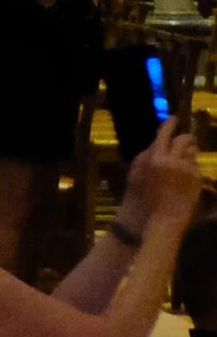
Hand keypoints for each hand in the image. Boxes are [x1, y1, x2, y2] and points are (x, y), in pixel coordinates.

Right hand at [118, 115, 202, 231]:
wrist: (165, 217)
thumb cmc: (148, 197)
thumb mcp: (139, 172)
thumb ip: (147, 155)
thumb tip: (156, 142)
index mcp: (157, 156)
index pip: (165, 133)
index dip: (170, 123)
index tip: (174, 118)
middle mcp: (174, 160)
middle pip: (183, 139)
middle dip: (186, 136)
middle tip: (186, 137)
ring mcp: (187, 169)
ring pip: (192, 151)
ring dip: (190, 151)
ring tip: (187, 155)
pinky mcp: (197, 178)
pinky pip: (196, 165)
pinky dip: (193, 165)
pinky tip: (188, 172)